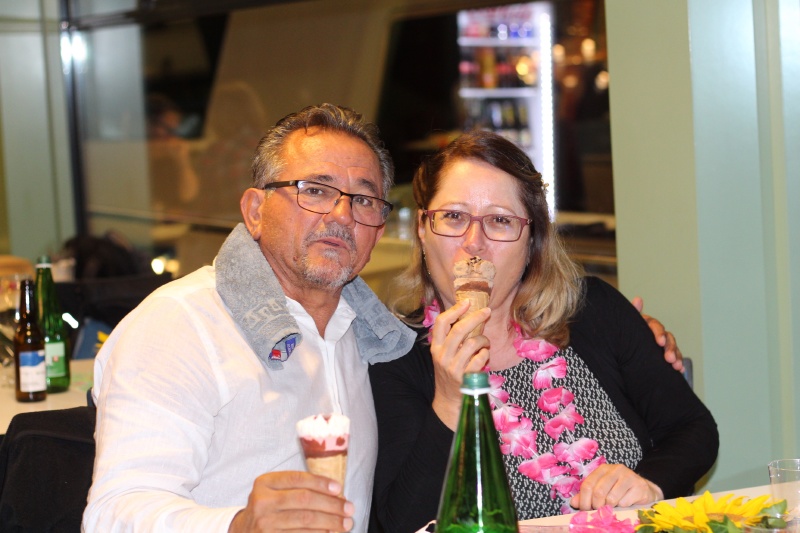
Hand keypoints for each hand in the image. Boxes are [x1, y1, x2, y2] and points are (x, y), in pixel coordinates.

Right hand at [228, 471, 353, 531]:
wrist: (243, 530)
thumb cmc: (267, 507)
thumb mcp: (274, 490)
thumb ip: (297, 486)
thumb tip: (334, 491)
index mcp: (265, 483)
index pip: (298, 478)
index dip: (321, 483)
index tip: (339, 489)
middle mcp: (262, 502)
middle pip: (304, 500)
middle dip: (331, 504)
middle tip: (348, 509)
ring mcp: (264, 523)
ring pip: (305, 521)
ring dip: (330, 522)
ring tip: (345, 523)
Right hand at [429, 300, 490, 429]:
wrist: (448, 399)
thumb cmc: (449, 372)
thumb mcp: (444, 355)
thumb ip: (452, 339)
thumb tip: (469, 316)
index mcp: (435, 347)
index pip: (441, 323)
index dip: (454, 310)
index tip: (467, 302)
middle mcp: (442, 356)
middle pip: (458, 330)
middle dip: (475, 318)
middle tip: (486, 312)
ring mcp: (453, 367)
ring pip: (471, 343)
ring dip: (483, 339)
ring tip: (485, 342)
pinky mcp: (464, 377)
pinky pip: (479, 359)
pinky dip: (485, 354)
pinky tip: (485, 355)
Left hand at [569, 464, 662, 509]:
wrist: (645, 490)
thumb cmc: (620, 490)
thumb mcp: (602, 490)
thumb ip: (587, 495)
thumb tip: (573, 503)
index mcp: (603, 469)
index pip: (587, 484)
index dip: (584, 500)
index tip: (585, 510)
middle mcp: (615, 470)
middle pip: (598, 492)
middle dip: (596, 506)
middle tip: (599, 512)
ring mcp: (628, 476)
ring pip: (611, 498)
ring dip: (610, 507)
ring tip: (612, 507)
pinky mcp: (639, 486)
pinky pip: (624, 502)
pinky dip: (622, 507)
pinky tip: (625, 504)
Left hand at [631, 297, 683, 371]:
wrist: (622, 352)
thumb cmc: (624, 334)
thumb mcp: (627, 325)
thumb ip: (634, 314)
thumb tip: (638, 299)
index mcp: (647, 324)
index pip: (656, 326)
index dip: (659, 333)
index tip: (659, 342)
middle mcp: (656, 333)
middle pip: (668, 338)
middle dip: (670, 348)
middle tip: (669, 359)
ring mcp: (662, 344)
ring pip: (673, 348)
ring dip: (677, 357)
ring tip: (676, 366)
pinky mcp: (664, 355)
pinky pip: (674, 358)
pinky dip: (679, 363)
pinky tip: (680, 370)